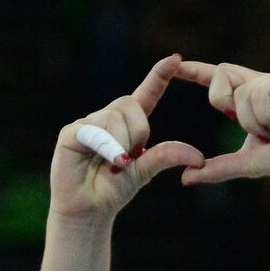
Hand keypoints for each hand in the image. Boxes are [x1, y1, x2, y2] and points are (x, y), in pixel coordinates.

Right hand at [49, 54, 205, 219]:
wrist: (89, 211)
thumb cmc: (113, 190)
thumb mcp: (145, 171)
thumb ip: (167, 156)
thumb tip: (198, 158)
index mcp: (127, 124)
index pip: (145, 93)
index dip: (159, 76)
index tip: (176, 59)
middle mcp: (106, 118)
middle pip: (129, 103)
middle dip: (137, 131)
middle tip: (128, 159)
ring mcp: (87, 124)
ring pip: (114, 116)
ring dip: (121, 144)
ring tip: (113, 165)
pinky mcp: (70, 134)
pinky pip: (94, 130)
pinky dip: (106, 147)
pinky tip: (107, 162)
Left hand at [174, 61, 269, 187]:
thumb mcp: (246, 163)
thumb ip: (217, 168)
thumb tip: (185, 178)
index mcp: (247, 99)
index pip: (216, 81)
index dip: (195, 72)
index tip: (174, 65)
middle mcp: (258, 84)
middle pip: (220, 75)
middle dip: (223, 101)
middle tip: (249, 125)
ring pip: (240, 92)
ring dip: (252, 120)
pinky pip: (258, 94)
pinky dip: (265, 116)